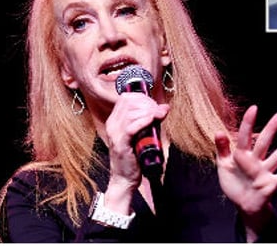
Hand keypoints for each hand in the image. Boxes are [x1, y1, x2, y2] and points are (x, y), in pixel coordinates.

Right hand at [103, 92, 169, 209]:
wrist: (125, 178)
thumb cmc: (135, 155)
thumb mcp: (141, 133)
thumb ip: (149, 120)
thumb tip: (164, 107)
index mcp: (114, 120)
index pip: (126, 98)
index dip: (142, 98)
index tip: (154, 106)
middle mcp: (112, 125)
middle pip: (129, 103)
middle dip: (148, 104)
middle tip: (159, 112)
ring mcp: (115, 134)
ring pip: (131, 113)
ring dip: (149, 112)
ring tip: (159, 117)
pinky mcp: (121, 144)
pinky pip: (131, 127)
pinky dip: (144, 121)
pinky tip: (153, 120)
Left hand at [215, 104, 276, 232]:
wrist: (243, 205)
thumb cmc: (234, 183)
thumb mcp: (224, 166)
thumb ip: (222, 149)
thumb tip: (218, 131)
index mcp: (242, 156)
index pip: (245, 137)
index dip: (248, 123)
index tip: (254, 108)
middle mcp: (256, 161)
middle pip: (264, 143)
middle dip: (271, 129)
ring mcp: (265, 172)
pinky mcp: (271, 184)